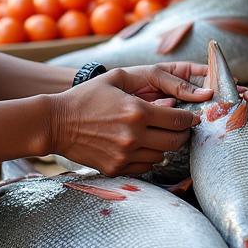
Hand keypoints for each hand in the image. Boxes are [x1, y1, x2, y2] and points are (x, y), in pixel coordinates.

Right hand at [46, 65, 211, 175]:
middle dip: (182, 134)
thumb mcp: (116, 79)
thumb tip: (175, 101)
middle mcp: (134, 136)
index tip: (191, 117)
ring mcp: (125, 155)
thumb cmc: (86, 97)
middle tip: (179, 128)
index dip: (189, 119)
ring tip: (156, 135)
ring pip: (161, 155)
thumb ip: (148, 84)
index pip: (179, 121)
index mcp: (137, 111)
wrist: (56, 123)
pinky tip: (140, 146)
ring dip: (164, 146)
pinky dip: (148, 157)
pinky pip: (145, 167)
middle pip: (176, 141)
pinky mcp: (116, 168)